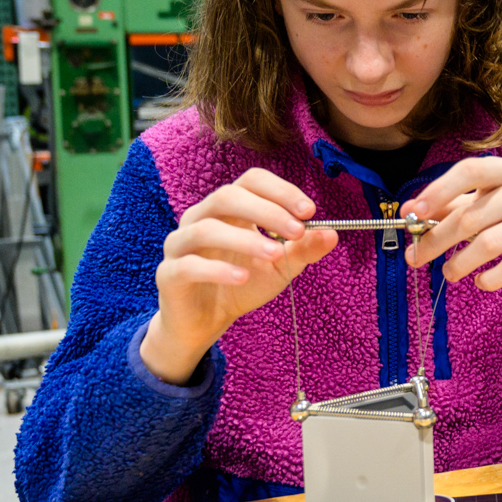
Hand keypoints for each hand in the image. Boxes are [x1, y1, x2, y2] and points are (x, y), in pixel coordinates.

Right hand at [142, 169, 338, 383]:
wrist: (206, 320)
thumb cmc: (243, 283)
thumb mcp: (280, 266)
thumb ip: (303, 249)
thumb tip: (332, 233)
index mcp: (230, 209)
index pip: (251, 181)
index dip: (280, 190)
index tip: (309, 211)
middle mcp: (201, 218)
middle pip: (228, 196)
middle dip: (267, 211)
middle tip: (297, 230)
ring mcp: (181, 244)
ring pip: (206, 228)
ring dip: (245, 239)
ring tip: (275, 253)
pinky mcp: (169, 273)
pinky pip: (189, 265)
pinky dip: (218, 270)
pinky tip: (242, 277)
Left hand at [402, 157, 501, 302]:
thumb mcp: (477, 208)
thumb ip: (443, 207)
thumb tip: (407, 212)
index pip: (470, 171)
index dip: (439, 190)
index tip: (414, 213)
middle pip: (472, 215)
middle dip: (438, 239)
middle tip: (416, 257)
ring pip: (490, 243)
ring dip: (461, 262)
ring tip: (448, 273)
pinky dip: (491, 278)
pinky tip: (480, 282)